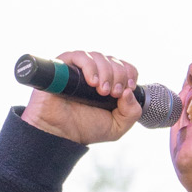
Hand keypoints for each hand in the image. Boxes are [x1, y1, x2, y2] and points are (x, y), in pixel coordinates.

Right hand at [21, 48, 141, 145]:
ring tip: (102, 91)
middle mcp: (95, 72)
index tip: (128, 89)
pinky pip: (78, 56)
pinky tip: (92, 82)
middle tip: (114, 93)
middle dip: (118, 76)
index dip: (129, 74)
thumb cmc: (85, 129)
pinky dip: (89, 66)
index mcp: (108, 82)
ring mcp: (79, 68)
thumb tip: (129, 92)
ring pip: (98, 56)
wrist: (60, 134)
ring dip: (106, 72)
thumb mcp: (117, 127)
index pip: (124, 67)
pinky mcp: (63, 67)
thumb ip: (131, 113)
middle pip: (113, 60)